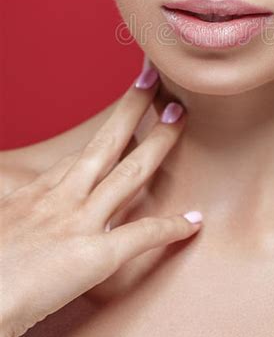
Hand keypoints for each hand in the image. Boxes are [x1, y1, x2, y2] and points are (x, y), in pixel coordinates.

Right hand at [0, 68, 201, 336]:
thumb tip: (17, 218)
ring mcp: (80, 223)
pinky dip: (171, 227)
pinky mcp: (96, 256)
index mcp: (35, 196)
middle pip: (105, 144)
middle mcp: (61, 199)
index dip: (103, 137)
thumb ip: (14, 216)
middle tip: (154, 80)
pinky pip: (142, 235)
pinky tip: (193, 220)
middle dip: (132, 109)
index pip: (78, 158)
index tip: (122, 119)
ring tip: (180, 116)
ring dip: (159, 142)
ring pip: (130, 172)